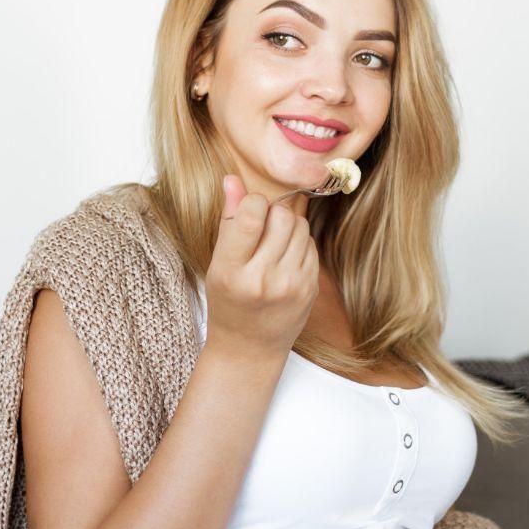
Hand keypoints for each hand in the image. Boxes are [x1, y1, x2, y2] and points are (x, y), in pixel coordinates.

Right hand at [204, 175, 318, 359]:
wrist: (250, 348)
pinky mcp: (310, 287)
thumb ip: (228, 221)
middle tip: (260, 230)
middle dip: (271, 213)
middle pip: (281, 215)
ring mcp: (291, 285)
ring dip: (286, 226)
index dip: (251, 202)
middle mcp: (263, 279)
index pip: (250, 214)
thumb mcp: (217, 265)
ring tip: (272, 244)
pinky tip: (284, 259)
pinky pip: (310, 244)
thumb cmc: (228, 303)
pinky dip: (298, 243)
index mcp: (232, 272)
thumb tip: (232, 179)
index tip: (247, 211)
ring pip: (299, 226)